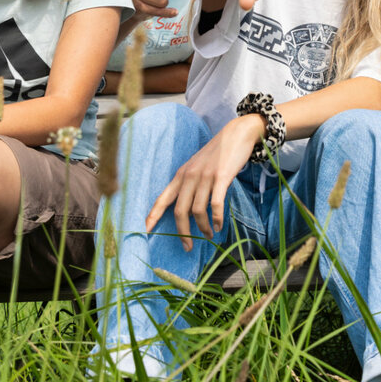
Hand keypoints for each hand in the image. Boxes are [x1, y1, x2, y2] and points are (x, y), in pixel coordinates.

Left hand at [144, 115, 265, 251]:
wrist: (236, 134)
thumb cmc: (216, 154)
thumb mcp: (196, 166)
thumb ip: (189, 184)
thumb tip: (185, 208)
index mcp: (180, 175)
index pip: (162, 199)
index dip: (152, 216)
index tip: (144, 232)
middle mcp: (189, 176)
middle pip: (179, 211)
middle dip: (183, 233)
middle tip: (188, 247)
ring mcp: (205, 177)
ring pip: (197, 211)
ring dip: (203, 228)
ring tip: (209, 235)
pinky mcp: (221, 177)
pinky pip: (215, 204)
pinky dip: (216, 219)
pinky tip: (219, 225)